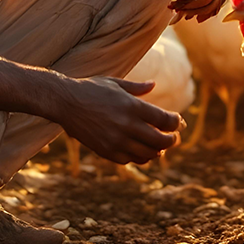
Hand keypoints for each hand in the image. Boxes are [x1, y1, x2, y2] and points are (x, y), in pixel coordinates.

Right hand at [53, 76, 182, 164]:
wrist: (65, 102)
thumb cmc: (91, 88)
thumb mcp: (116, 83)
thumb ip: (137, 87)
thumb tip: (153, 84)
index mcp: (132, 106)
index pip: (164, 120)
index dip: (175, 123)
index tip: (177, 122)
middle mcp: (126, 125)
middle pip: (160, 140)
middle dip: (171, 140)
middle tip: (173, 138)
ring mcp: (116, 140)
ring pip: (147, 154)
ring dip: (157, 151)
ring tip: (159, 147)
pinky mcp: (105, 151)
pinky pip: (129, 160)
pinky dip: (139, 157)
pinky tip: (142, 151)